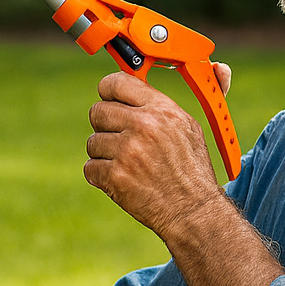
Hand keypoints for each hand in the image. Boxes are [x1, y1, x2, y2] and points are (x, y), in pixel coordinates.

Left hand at [84, 64, 230, 239]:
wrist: (193, 212)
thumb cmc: (192, 169)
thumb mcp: (189, 127)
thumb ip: (162, 102)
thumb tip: (182, 74)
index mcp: (162, 109)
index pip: (116, 82)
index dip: (108, 91)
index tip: (109, 99)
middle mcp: (143, 126)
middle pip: (97, 111)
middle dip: (105, 126)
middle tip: (119, 138)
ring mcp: (127, 152)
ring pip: (93, 142)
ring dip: (104, 154)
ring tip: (127, 164)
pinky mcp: (115, 177)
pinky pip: (91, 167)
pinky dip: (101, 176)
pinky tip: (121, 179)